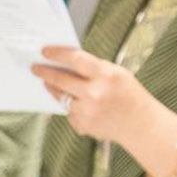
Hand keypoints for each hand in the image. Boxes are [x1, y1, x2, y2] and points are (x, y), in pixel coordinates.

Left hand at [33, 46, 157, 145]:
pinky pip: (69, 112)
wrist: (141, 125)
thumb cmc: (130, 94)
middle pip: (60, 79)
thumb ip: (93, 68)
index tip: (44, 51)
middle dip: (45, 72)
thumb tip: (64, 63)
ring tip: (48, 83)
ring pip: (60, 97)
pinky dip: (71, 107)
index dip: (56, 53)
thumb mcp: (117, 74)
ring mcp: (87, 111)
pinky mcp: (83, 125)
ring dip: (53, 89)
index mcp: (105, 75)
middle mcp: (94, 93)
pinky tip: (80, 105)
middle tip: (35, 68)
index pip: (74, 59)